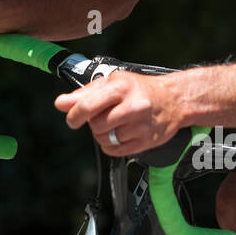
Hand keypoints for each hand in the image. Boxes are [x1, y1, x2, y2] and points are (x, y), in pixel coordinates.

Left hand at [54, 71, 182, 156]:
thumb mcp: (113, 82)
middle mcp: (132, 106)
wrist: (174, 100)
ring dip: (103, 135)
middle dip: (93, 124)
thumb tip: (61, 103)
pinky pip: (115, 151)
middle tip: (101, 117)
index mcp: (121, 88)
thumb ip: (85, 93)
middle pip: (96, 126)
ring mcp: (140, 126)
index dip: (75, 115)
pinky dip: (111, 146)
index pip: (88, 105)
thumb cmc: (141, 89)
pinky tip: (120, 134)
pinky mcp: (145, 141)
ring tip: (114, 124)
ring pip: (105, 140)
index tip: (73, 119)